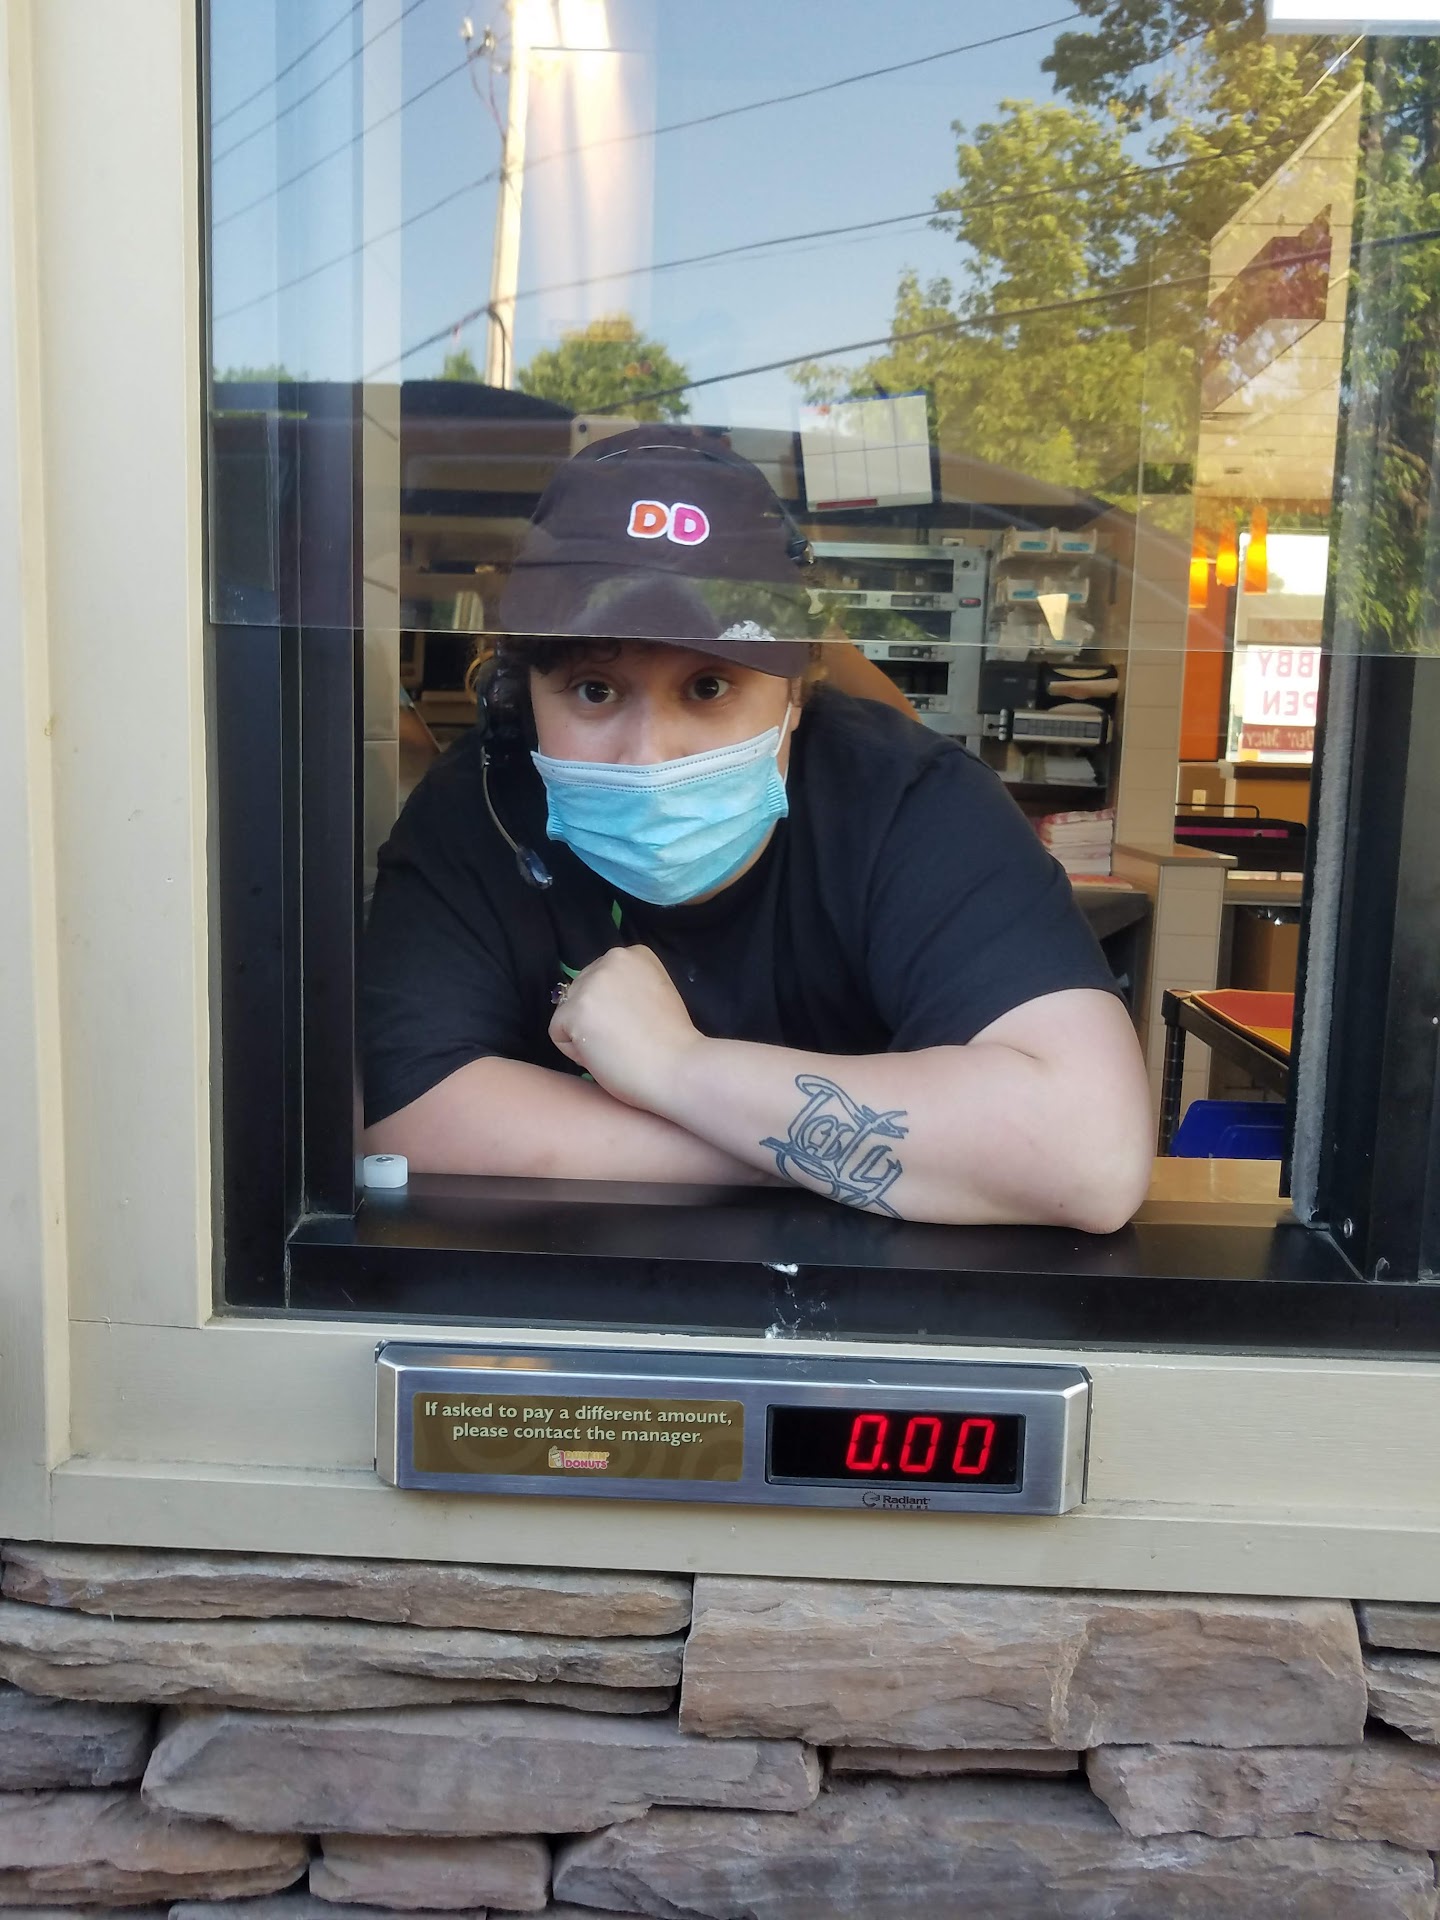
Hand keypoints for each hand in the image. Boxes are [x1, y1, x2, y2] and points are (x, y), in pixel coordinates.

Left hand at [549, 946, 702, 1112]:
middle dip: (595, 1018)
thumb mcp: (655, 992)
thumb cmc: (673, 1041)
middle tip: (626, 1038)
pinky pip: (559, 1034)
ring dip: (585, 1034)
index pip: (599, 979)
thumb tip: (599, 1001)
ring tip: (617, 1048)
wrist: (678, 1067)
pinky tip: (604, 1055)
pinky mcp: (574, 1010)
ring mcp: (590, 984)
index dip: (612, 1007)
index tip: (637, 1022)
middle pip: (580, 993)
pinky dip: (575, 1052)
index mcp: (634, 954)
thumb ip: (627, 986)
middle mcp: (610, 959)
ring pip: (568, 1013)